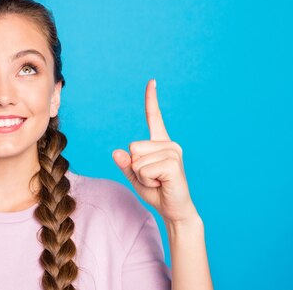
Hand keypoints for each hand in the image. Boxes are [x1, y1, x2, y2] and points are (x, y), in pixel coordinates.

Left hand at [112, 79, 197, 222]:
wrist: (175, 211)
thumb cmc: (157, 192)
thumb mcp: (135, 176)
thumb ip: (125, 164)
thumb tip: (116, 152)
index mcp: (160, 143)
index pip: (153, 117)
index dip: (151, 100)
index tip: (151, 81)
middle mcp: (169, 144)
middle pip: (132, 147)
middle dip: (135, 167)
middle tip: (153, 178)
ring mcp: (173, 152)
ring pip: (136, 159)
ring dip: (141, 175)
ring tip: (158, 181)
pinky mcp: (173, 164)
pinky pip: (143, 169)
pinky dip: (146, 180)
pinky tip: (161, 184)